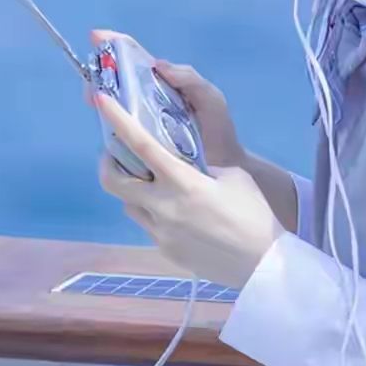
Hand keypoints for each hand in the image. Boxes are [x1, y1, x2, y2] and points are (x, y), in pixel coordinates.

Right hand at [83, 36, 246, 170]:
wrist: (225, 169)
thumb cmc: (218, 129)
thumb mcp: (210, 99)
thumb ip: (191, 79)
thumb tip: (158, 65)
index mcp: (163, 83)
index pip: (135, 57)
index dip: (114, 44)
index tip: (95, 36)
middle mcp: (146, 100)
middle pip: (115, 80)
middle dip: (99, 73)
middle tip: (91, 78)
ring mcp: (140, 122)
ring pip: (111, 105)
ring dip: (98, 98)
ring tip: (94, 98)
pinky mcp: (137, 145)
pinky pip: (116, 133)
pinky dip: (107, 127)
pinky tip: (105, 127)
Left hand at [92, 88, 282, 290]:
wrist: (263, 265)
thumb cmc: (254, 215)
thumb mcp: (233, 178)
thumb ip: (201, 166)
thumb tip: (182, 165)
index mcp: (183, 182)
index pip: (141, 144)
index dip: (118, 120)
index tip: (101, 100)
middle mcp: (163, 207)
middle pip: (113, 180)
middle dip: (108, 162)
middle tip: (118, 154)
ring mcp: (161, 232)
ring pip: (129, 204)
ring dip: (134, 189)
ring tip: (156, 186)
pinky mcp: (165, 250)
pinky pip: (149, 225)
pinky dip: (155, 213)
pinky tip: (180, 215)